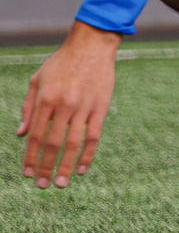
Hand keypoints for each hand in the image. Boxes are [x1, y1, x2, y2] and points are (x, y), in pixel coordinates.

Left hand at [21, 23, 118, 186]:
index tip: (28, 174)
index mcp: (45, 99)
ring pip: (74, 143)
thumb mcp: (37, 80)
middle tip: (43, 186)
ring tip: (62, 183)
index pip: (36, 135)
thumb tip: (23, 135)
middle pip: (53, 143)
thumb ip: (28, 108)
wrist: (91, 46)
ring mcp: (83, 106)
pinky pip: (94, 135)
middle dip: (47, 167)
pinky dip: (88, 154)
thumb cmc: (61, 63)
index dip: (31, 157)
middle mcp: (63, 105)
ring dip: (67, 166)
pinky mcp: (101, 107)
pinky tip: (83, 168)